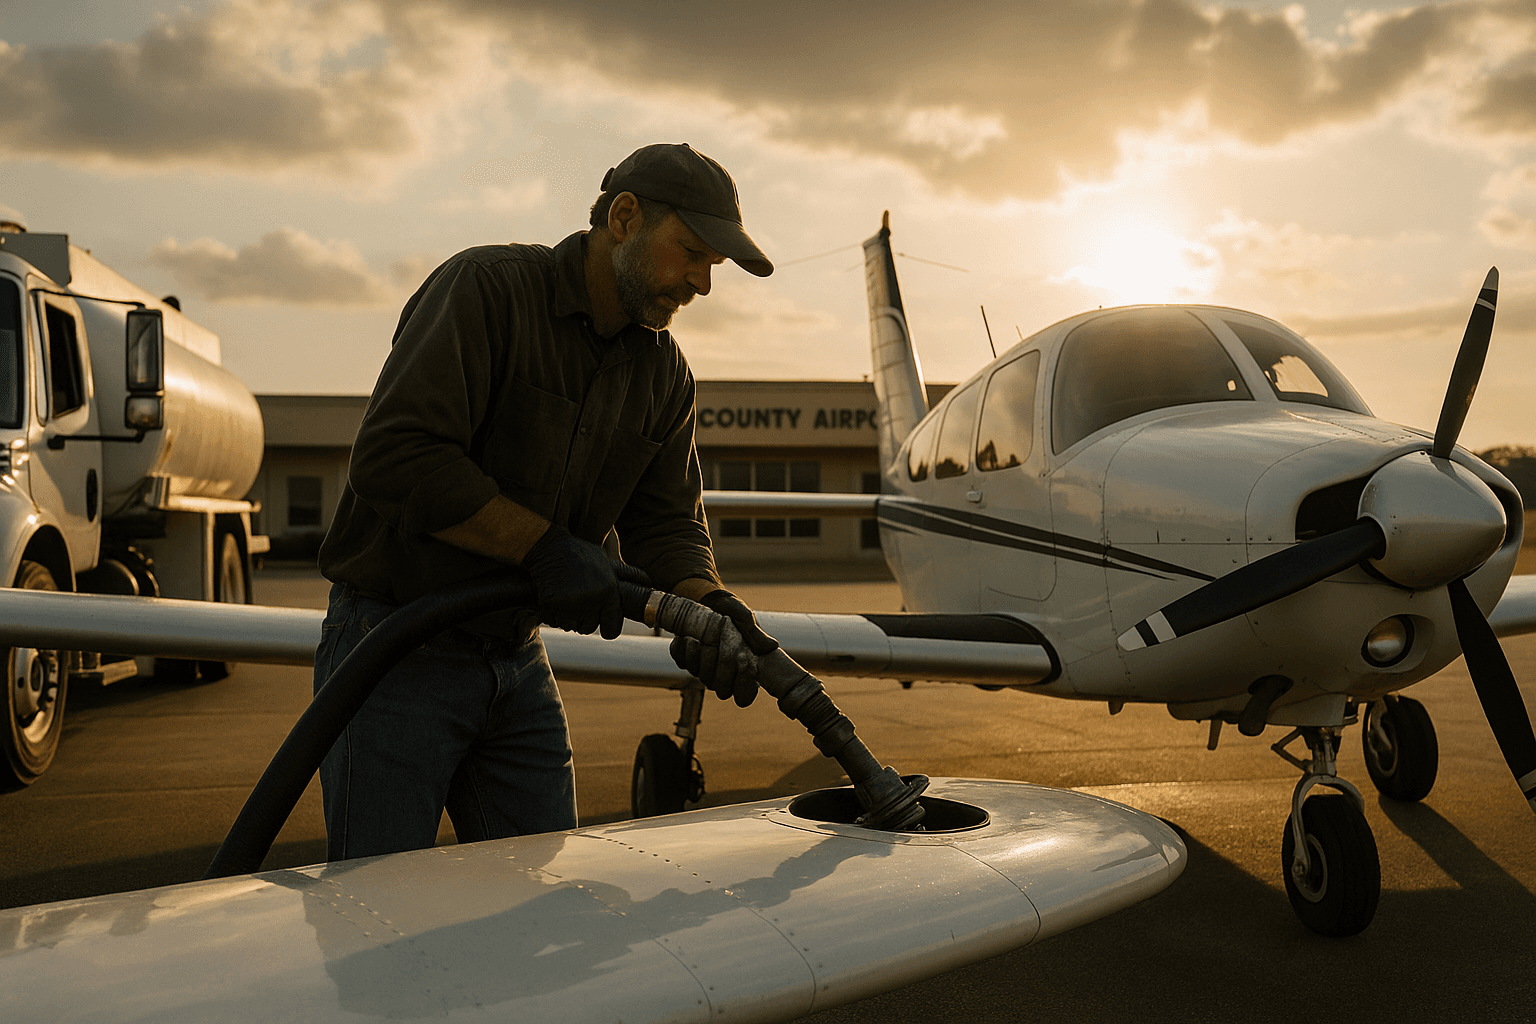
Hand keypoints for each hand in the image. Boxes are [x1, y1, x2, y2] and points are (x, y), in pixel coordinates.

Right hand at [520, 524, 622, 638]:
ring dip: (567, 617)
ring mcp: (571, 603)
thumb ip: (627, 576)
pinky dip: (552, 614)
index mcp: (609, 592)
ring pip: (571, 627)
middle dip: (584, 619)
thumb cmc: (581, 554)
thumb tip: (649, 584)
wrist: (550, 546)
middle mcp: (592, 600)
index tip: (601, 623)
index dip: (607, 628)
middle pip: (589, 629)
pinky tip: (554, 597)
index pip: (612, 630)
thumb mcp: (608, 563)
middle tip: (578, 602)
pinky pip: (553, 621)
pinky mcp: (552, 603)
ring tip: (566, 597)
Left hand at [668, 589, 777, 706]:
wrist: (705, 597)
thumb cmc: (728, 608)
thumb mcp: (743, 617)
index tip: (740, 660)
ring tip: (696, 639)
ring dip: (697, 657)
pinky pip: (682, 663)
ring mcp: (705, 667)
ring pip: (699, 675)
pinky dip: (681, 652)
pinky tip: (685, 638)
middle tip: (712, 644)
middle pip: (718, 685)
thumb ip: (754, 633)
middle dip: (715, 665)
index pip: (745, 693)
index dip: (742, 686)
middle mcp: (724, 671)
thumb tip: (772, 647)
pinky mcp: (688, 658)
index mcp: (743, 665)